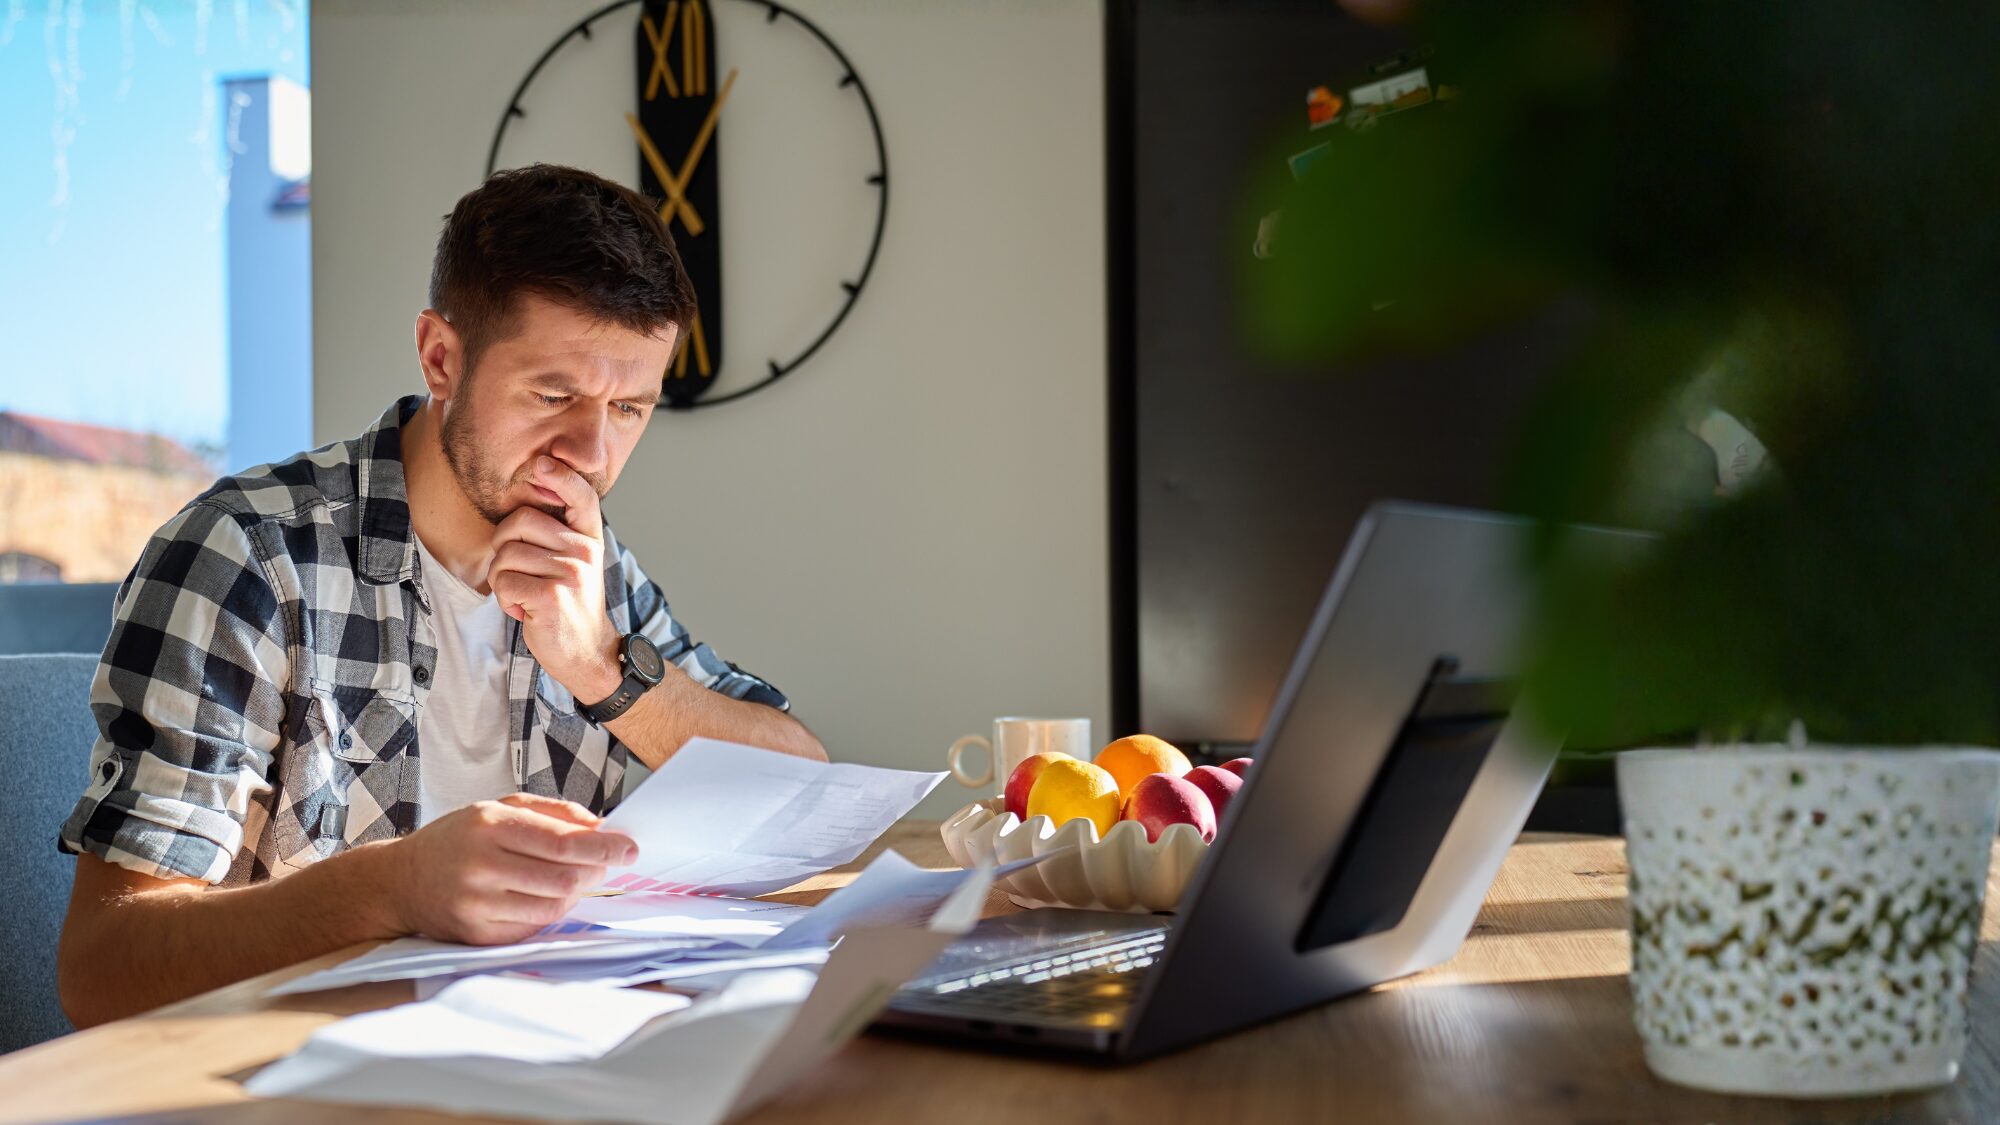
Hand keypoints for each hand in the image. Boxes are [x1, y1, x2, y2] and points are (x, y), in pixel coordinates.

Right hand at [386, 793, 638, 944]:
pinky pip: (534, 926)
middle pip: (564, 877)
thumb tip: (600, 826)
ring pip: (554, 905)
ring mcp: (477, 904)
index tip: (629, 848)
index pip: (562, 842)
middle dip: (596, 871)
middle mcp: (481, 865)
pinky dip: (551, 911)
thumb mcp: (498, 808)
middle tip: (604, 864)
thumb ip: (552, 812)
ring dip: (576, 892)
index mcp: (489, 825)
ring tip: (573, 878)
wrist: (400, 881)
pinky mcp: (477, 935)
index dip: (603, 847)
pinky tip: (544, 896)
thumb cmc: (457, 840)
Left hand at [489, 455, 621, 702]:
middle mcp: (584, 550)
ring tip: (525, 596)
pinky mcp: (552, 596)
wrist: (586, 652)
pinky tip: (524, 611)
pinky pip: (504, 582)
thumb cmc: (569, 604)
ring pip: (505, 555)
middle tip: (519, 573)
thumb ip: (556, 533)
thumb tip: (529, 495)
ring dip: (502, 580)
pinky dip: (504, 600)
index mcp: (589, 538)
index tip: (543, 463)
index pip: (580, 496)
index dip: (561, 476)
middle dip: (503, 548)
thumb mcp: (573, 563)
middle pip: (518, 521)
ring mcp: (570, 572)